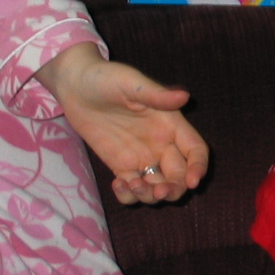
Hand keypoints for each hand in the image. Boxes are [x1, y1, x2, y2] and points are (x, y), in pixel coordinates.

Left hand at [34, 43, 208, 204]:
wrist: (75, 86)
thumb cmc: (105, 78)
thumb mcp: (131, 83)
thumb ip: (156, 95)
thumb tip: (184, 96)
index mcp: (171, 124)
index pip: (196, 150)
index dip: (198, 167)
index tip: (193, 182)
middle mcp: (161, 144)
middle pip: (179, 176)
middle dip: (174, 189)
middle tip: (157, 192)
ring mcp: (141, 158)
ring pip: (157, 187)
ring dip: (151, 196)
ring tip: (131, 185)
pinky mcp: (121, 166)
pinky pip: (132, 190)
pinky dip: (129, 196)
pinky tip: (117, 185)